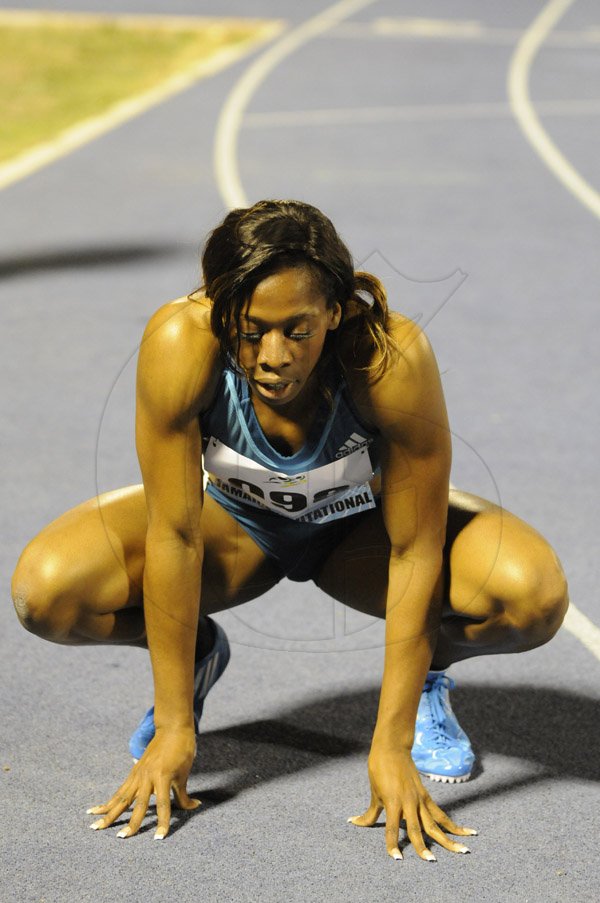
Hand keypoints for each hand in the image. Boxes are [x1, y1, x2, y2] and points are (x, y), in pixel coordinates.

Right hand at [87, 727, 200, 839]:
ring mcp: (138, 774)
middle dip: (131, 823)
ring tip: (95, 827)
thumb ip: (184, 794)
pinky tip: (96, 811)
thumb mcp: (185, 773)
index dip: (162, 822)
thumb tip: (194, 807)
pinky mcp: (133, 773)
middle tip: (122, 837)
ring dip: (109, 814)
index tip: (159, 837)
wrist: (171, 728)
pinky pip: (120, 791)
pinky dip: (108, 802)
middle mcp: (148, 777)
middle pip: (138, 804)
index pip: (163, 804)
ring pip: (122, 798)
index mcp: (163, 777)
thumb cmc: (182, 749)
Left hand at [348, 745, 476, 860]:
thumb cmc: (379, 769)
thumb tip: (354, 823)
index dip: (392, 843)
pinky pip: (440, 813)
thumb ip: (369, 813)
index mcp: (392, 802)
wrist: (392, 748)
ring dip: (448, 838)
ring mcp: (420, 799)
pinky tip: (466, 832)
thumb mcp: (373, 792)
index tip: (396, 859)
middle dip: (423, 847)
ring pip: (435, 823)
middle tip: (431, 861)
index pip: (392, 828)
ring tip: (463, 851)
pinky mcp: (426, 796)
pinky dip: (452, 824)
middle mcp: (409, 802)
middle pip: (418, 829)